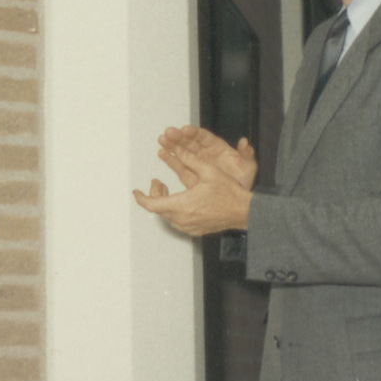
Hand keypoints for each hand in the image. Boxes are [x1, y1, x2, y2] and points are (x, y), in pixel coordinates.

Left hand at [135, 128, 253, 236]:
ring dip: (165, 202)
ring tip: (169, 190)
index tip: (136, 191)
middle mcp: (183, 218)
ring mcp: (189, 226)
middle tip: (159, 182)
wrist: (243, 212)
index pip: (152, 204)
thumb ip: (189, 160)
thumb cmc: (229, 193)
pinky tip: (182, 201)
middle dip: (155, 194)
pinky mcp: (195, 230)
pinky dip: (175, 210)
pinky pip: (178, 221)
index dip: (141, 197)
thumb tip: (178, 151)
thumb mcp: (208, 171)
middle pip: (158, 208)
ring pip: (167, 215)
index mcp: (182, 204)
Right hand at [157, 125, 256, 189]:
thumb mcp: (248, 167)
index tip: (185, 130)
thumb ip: (247, 154)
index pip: (204, 137)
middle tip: (169, 133)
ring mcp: (198, 164)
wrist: (237, 201)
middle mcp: (206, 153)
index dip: (194, 133)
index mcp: (218, 148)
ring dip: (172, 145)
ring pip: (183, 152)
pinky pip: (180, 166)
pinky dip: (171, 160)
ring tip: (162, 140)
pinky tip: (163, 153)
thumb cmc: (243, 181)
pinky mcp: (192, 175)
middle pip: (190, 142)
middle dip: (179, 137)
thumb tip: (245, 143)